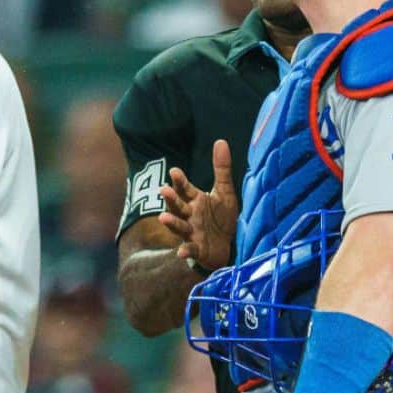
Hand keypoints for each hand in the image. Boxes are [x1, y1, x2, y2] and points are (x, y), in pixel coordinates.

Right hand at [159, 138, 237, 271]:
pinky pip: (190, 249)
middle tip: (163, 190)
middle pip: (178, 206)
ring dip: (171, 222)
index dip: (179, 181)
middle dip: (171, 199)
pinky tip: (181, 252)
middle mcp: (190, 215)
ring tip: (163, 217)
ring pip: (179, 226)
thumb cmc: (222, 218)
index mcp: (195, 200)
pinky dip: (185, 251)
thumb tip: (221, 141)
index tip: (175, 171)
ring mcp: (191, 233)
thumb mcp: (225, 192)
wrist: (228, 246)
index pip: (185, 189)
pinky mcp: (197, 249)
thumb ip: (221, 169)